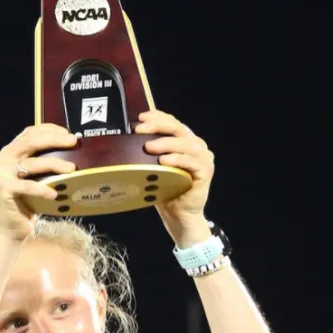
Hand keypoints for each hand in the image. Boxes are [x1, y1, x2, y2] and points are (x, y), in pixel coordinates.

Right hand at [0, 124, 78, 240]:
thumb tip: (74, 152)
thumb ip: (45, 163)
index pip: (30, 133)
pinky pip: (27, 186)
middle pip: (30, 142)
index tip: (68, 133)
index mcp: (10, 151)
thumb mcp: (38, 178)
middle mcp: (3, 158)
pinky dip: (42, 189)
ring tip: (72, 168)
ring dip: (54, 164)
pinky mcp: (3, 188)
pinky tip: (54, 194)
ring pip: (32, 164)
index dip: (49, 129)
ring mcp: (1, 172)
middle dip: (54, 140)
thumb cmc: (30, 201)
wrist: (12, 227)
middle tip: (74, 141)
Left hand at [137, 110, 215, 245]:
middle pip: (178, 128)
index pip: (172, 122)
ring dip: (166, 143)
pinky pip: (191, 161)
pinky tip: (164, 161)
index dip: (157, 117)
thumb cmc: (164, 190)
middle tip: (140, 130)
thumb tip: (126, 138)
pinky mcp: (206, 171)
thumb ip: (149, 150)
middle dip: (158, 126)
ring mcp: (203, 158)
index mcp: (184, 140)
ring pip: (185, 144)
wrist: (178, 215)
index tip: (140, 118)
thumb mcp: (153, 166)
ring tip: (149, 147)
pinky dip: (177, 159)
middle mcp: (196, 145)